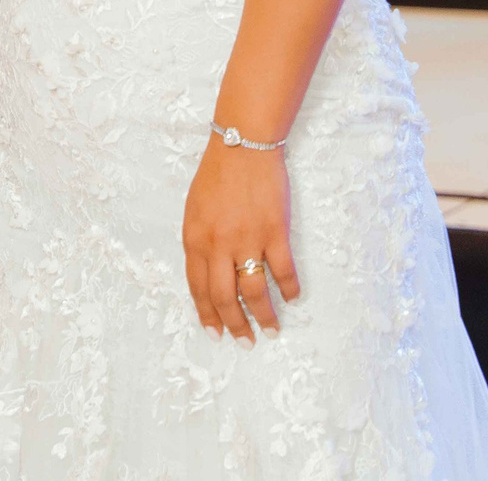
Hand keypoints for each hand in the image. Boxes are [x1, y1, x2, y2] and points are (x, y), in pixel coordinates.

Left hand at [181, 137, 302, 342]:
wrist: (242, 145)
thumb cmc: (216, 176)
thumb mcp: (194, 211)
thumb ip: (199, 243)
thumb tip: (207, 275)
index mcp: (194, 239)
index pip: (198, 288)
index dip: (207, 314)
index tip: (216, 334)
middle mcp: (218, 244)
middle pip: (225, 297)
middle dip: (235, 325)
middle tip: (245, 342)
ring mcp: (247, 239)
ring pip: (255, 290)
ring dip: (264, 316)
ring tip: (271, 330)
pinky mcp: (275, 232)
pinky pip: (283, 270)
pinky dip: (289, 288)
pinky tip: (293, 298)